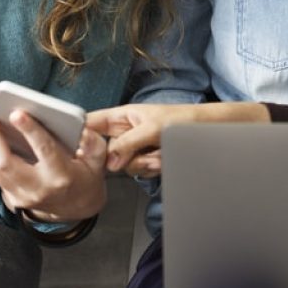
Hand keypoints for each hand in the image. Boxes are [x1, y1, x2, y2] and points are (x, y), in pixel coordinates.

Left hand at [0, 109, 108, 221]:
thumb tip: (82, 130)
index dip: (30, 130)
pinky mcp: (12, 198)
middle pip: (5, 162)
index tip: (17, 113)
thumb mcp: (98, 160)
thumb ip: (93, 143)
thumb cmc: (87, 177)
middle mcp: (38, 188)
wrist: (77, 207)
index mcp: (62, 176)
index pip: (44, 151)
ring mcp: (22, 196)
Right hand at [85, 102, 268, 177]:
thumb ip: (128, 144)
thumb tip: (109, 161)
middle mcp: (125, 132)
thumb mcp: (153, 128)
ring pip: (123, 165)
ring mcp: (135, 149)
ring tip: (161, 151)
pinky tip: (165, 158)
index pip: (91, 123)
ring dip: (144, 162)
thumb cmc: (184, 120)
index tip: (78, 147)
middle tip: (143, 150)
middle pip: (106, 152)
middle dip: (125, 155)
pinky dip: (153, 167)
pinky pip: (139, 171)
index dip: (80, 134)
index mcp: (122, 116)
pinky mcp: (147, 161)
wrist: (209, 133)